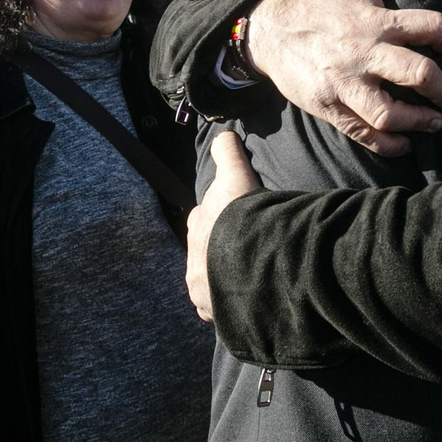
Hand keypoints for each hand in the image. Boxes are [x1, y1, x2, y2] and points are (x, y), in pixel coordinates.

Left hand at [186, 131, 261, 322]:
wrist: (248, 256)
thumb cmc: (240, 216)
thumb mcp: (236, 175)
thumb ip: (227, 152)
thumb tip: (223, 133)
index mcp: (198, 225)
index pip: (203, 219)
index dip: (219, 218)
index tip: (233, 221)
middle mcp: (193, 258)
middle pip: (205, 253)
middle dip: (218, 252)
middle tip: (241, 252)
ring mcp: (201, 286)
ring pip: (210, 281)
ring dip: (223, 280)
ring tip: (245, 278)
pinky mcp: (211, 308)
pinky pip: (217, 308)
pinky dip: (227, 304)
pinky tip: (243, 301)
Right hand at [246, 0, 441, 155]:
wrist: (271, 29)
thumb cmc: (321, 5)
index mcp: (376, 20)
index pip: (432, 28)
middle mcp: (364, 53)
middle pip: (418, 74)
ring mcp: (345, 83)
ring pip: (390, 113)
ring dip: (420, 122)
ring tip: (436, 122)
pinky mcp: (329, 106)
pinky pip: (363, 134)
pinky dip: (389, 145)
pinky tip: (405, 143)